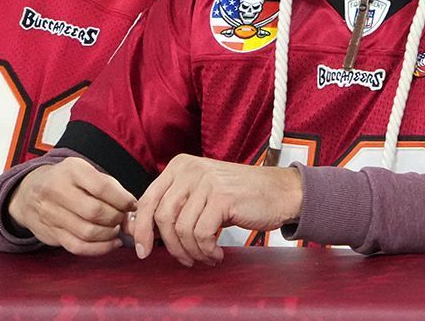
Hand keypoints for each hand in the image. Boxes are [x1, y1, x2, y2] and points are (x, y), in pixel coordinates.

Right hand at [7, 157, 135, 255]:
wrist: (29, 192)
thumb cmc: (68, 181)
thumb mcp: (85, 172)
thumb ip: (109, 187)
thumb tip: (132, 209)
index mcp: (71, 170)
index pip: (102, 187)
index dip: (123, 199)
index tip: (132, 205)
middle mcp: (56, 191)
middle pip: (95, 212)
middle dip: (116, 218)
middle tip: (123, 218)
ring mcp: (50, 214)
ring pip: (87, 232)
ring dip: (109, 234)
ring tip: (116, 229)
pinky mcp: (49, 234)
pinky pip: (78, 247)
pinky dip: (99, 249)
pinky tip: (111, 243)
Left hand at [128, 155, 302, 265]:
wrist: (283, 192)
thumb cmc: (243, 196)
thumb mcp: (203, 192)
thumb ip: (177, 203)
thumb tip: (145, 230)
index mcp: (181, 165)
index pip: (148, 200)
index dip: (142, 229)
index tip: (143, 250)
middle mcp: (191, 169)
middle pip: (162, 216)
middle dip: (168, 246)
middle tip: (183, 260)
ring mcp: (208, 182)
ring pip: (182, 229)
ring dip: (192, 251)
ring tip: (206, 256)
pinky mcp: (223, 197)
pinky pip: (201, 234)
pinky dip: (207, 250)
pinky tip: (217, 253)